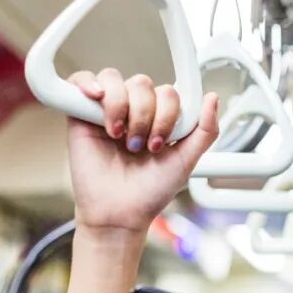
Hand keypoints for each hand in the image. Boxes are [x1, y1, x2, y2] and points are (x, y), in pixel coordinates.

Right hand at [65, 69, 220, 234]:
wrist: (119, 213)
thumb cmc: (150, 191)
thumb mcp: (187, 161)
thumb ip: (204, 131)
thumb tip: (212, 98)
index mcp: (159, 119)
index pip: (167, 92)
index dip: (167, 113)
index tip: (162, 142)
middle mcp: (133, 111)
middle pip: (142, 83)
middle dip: (145, 115)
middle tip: (139, 146)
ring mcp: (107, 111)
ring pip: (115, 79)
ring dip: (121, 107)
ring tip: (119, 136)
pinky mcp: (80, 114)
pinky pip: (81, 80)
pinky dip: (88, 83)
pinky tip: (96, 99)